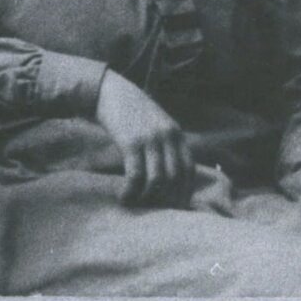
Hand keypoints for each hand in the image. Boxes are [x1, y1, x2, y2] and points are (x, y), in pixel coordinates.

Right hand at [93, 69, 192, 207]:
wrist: (111, 92)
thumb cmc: (132, 115)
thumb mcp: (156, 127)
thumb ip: (165, 146)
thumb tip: (167, 178)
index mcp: (177, 135)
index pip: (189, 170)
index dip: (183, 192)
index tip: (173, 208)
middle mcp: (169, 137)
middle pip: (175, 178)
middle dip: (163, 200)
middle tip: (149, 209)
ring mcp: (151, 139)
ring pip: (157, 180)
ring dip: (145, 199)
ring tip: (133, 203)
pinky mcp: (132, 142)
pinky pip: (136, 175)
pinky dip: (131, 192)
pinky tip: (123, 197)